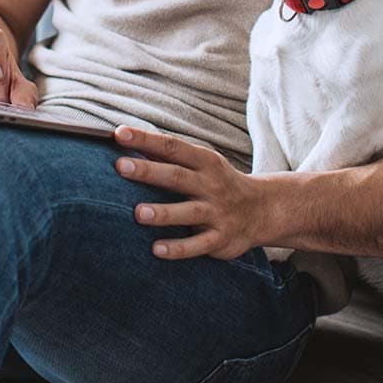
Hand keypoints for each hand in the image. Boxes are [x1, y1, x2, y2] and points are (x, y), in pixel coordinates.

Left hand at [113, 126, 264, 260]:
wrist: (262, 209)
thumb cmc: (217, 181)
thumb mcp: (201, 163)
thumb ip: (169, 156)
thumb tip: (128, 141)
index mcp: (204, 161)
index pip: (171, 146)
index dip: (146, 139)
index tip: (120, 133)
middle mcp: (210, 184)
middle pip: (177, 176)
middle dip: (149, 171)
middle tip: (121, 166)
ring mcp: (216, 212)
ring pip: (188, 212)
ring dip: (163, 213)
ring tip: (138, 213)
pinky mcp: (219, 238)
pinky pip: (197, 244)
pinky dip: (178, 248)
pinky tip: (156, 249)